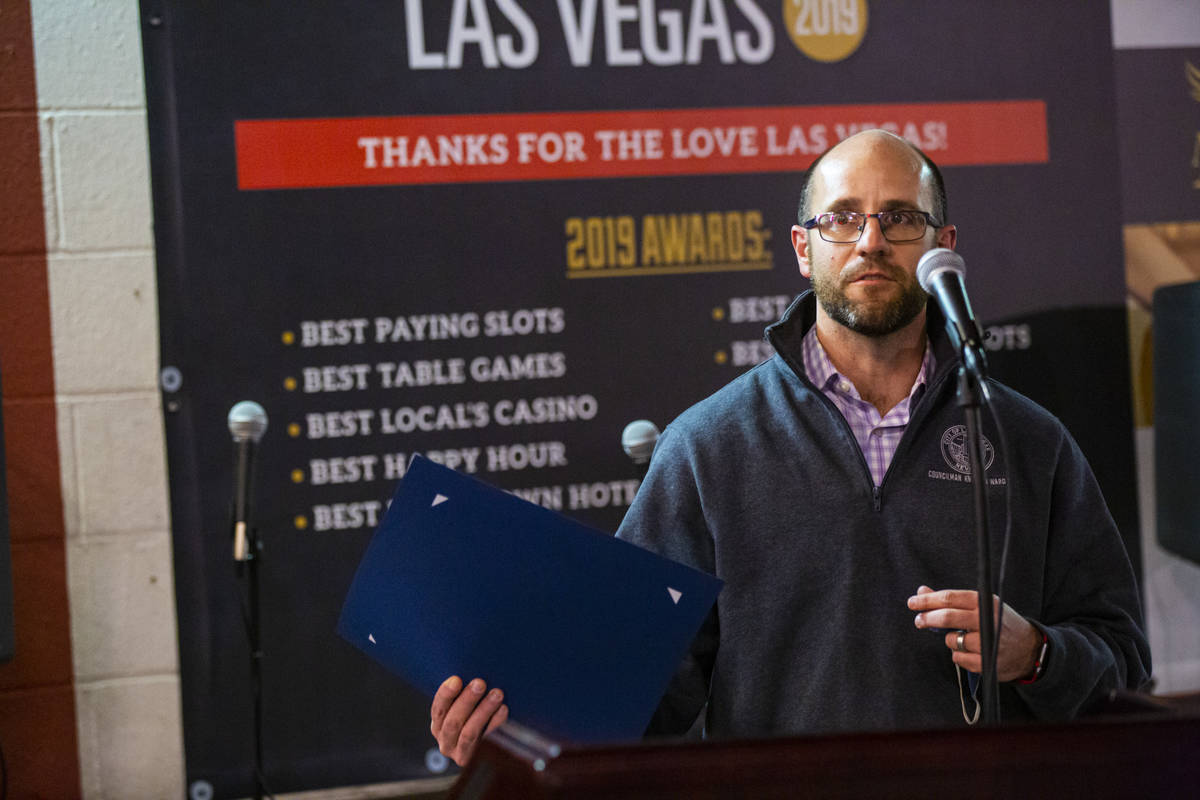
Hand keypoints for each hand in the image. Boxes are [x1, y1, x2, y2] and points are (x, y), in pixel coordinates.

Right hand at [430, 675, 508, 765]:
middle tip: (480, 683)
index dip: (446, 694)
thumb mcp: (462, 700)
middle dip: (467, 700)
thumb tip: (474, 663)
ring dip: (483, 711)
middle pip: (453, 721)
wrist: (475, 736)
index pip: (438, 707)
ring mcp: (453, 749)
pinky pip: (482, 739)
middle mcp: (441, 736)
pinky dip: (493, 722)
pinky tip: (503, 708)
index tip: (457, 679)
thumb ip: (463, 690)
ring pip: (469, 732)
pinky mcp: (466, 757)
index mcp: (437, 719)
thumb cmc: (470, 709)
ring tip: (497, 694)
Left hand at [908, 585, 1042, 681]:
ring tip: (962, 638)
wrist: (1030, 648)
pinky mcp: (987, 662)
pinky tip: (970, 651)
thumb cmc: (999, 622)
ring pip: (951, 640)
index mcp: (985, 602)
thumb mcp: (981, 605)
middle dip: (927, 618)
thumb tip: (921, 591)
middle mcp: (988, 620)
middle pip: (947, 617)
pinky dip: (958, 655)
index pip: (950, 598)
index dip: (927, 600)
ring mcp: (988, 642)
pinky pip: (958, 658)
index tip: (913, 603)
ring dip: (950, 639)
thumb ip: (951, 600)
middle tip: (919, 620)